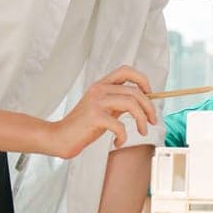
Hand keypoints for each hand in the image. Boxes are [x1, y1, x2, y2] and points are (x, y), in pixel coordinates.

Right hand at [43, 65, 158, 157]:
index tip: (150, 94)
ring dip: (142, 120)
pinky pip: (119, 124)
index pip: (126, 71)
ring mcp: (96, 102)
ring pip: (131, 103)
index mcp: (101, 85)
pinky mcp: (94, 117)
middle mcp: (99, 89)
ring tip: (142, 131)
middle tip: (152, 121)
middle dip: (149, 107)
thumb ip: (119, 102)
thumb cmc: (82, 125)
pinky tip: (119, 142)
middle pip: (135, 91)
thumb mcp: (103, 108)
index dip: (142, 79)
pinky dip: (124, 136)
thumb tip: (142, 101)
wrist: (60, 137)